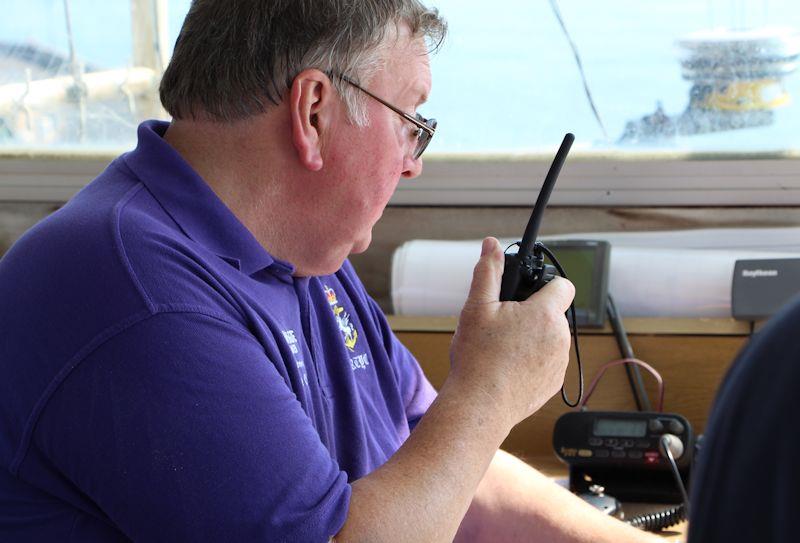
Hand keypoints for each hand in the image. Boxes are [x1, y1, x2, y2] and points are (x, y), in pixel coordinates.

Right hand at [449, 237, 574, 428]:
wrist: (480, 405)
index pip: (563, 285)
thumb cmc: (477, 358)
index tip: (527, 291)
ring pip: (549, 338)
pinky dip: (532, 360)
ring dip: (532, 337)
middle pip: (552, 312)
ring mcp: (559, 362)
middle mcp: (560, 337)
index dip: (546, 284)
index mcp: (544, 314)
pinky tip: (508, 367)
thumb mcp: (476, 307)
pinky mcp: (553, 383)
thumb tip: (492, 245)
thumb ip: (488, 272)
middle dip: (531, 313)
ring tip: (502, 348)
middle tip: (502, 323)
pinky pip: (547, 362)